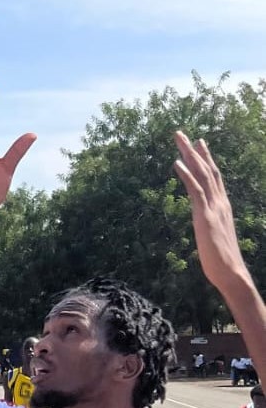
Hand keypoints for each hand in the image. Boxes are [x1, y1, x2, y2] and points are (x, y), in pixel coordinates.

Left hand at [175, 132, 250, 288]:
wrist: (231, 274)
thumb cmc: (221, 260)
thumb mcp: (213, 235)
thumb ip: (209, 223)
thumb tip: (203, 220)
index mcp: (222, 206)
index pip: (213, 177)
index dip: (205, 159)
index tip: (197, 143)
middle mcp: (220, 202)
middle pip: (207, 169)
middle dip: (194, 150)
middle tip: (181, 133)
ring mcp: (214, 208)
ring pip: (202, 174)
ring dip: (189, 155)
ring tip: (178, 139)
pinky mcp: (205, 216)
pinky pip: (195, 190)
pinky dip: (186, 175)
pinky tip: (176, 163)